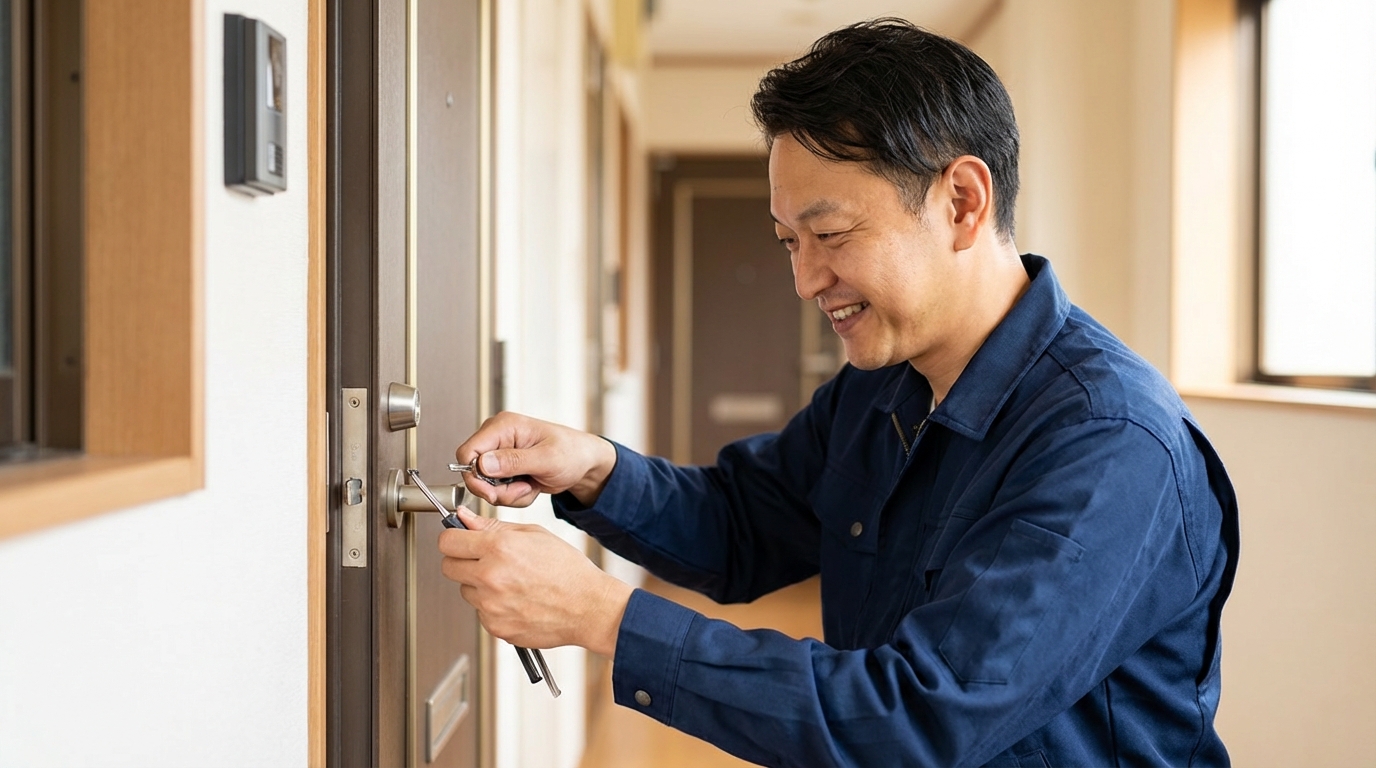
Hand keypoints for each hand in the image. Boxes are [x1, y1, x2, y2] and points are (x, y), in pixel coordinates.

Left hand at [438, 506, 632, 655]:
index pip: (448, 541)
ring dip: (479, 585)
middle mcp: (490, 577)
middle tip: (482, 561)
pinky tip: (516, 600)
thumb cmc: (568, 571)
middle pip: (448, 567)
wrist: (588, 607)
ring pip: (465, 590)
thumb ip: (494, 526)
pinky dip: (493, 606)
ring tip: (510, 583)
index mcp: (499, 548)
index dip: (453, 538)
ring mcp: (491, 605)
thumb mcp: (534, 534)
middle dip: (461, 561)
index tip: (458, 540)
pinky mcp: (496, 627)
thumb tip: (466, 520)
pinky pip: (481, 612)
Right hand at [455, 411, 617, 506]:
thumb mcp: (546, 459)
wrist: (583, 463)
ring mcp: (499, 455)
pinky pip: (497, 491)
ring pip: (485, 486)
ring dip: (509, 494)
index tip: (494, 490)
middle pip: (473, 473)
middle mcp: (497, 438)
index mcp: (503, 426)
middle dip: (498, 489)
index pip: (467, 452)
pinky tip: (530, 486)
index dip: (474, 475)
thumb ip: (514, 461)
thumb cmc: (572, 452)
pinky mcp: (504, 469)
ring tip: (531, 485)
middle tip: (523, 488)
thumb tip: (482, 464)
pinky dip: (514, 495)